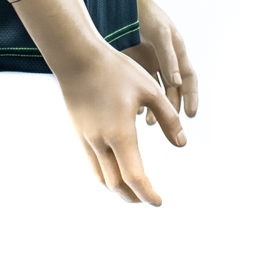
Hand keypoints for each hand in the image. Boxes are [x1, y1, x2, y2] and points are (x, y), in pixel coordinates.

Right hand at [57, 42, 186, 205]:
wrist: (77, 57)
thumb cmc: (116, 70)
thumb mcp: (149, 89)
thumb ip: (167, 118)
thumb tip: (182, 143)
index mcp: (121, 133)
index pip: (135, 178)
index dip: (147, 194)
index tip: (159, 201)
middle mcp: (101, 142)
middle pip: (117, 185)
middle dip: (133, 197)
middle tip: (147, 198)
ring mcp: (86, 139)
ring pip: (101, 178)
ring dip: (118, 188)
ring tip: (132, 188)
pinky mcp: (78, 132)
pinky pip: (91, 164)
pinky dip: (105, 174)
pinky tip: (115, 167)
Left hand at [122, 0, 198, 124]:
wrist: (123, 1)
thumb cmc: (147, 14)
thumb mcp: (161, 33)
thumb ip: (169, 57)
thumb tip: (176, 83)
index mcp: (178, 52)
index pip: (189, 79)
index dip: (192, 96)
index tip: (190, 115)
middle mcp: (166, 59)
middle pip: (172, 89)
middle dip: (171, 107)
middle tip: (166, 123)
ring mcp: (150, 61)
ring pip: (155, 90)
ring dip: (154, 105)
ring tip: (148, 121)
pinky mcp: (134, 62)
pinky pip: (139, 84)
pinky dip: (138, 96)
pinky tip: (133, 108)